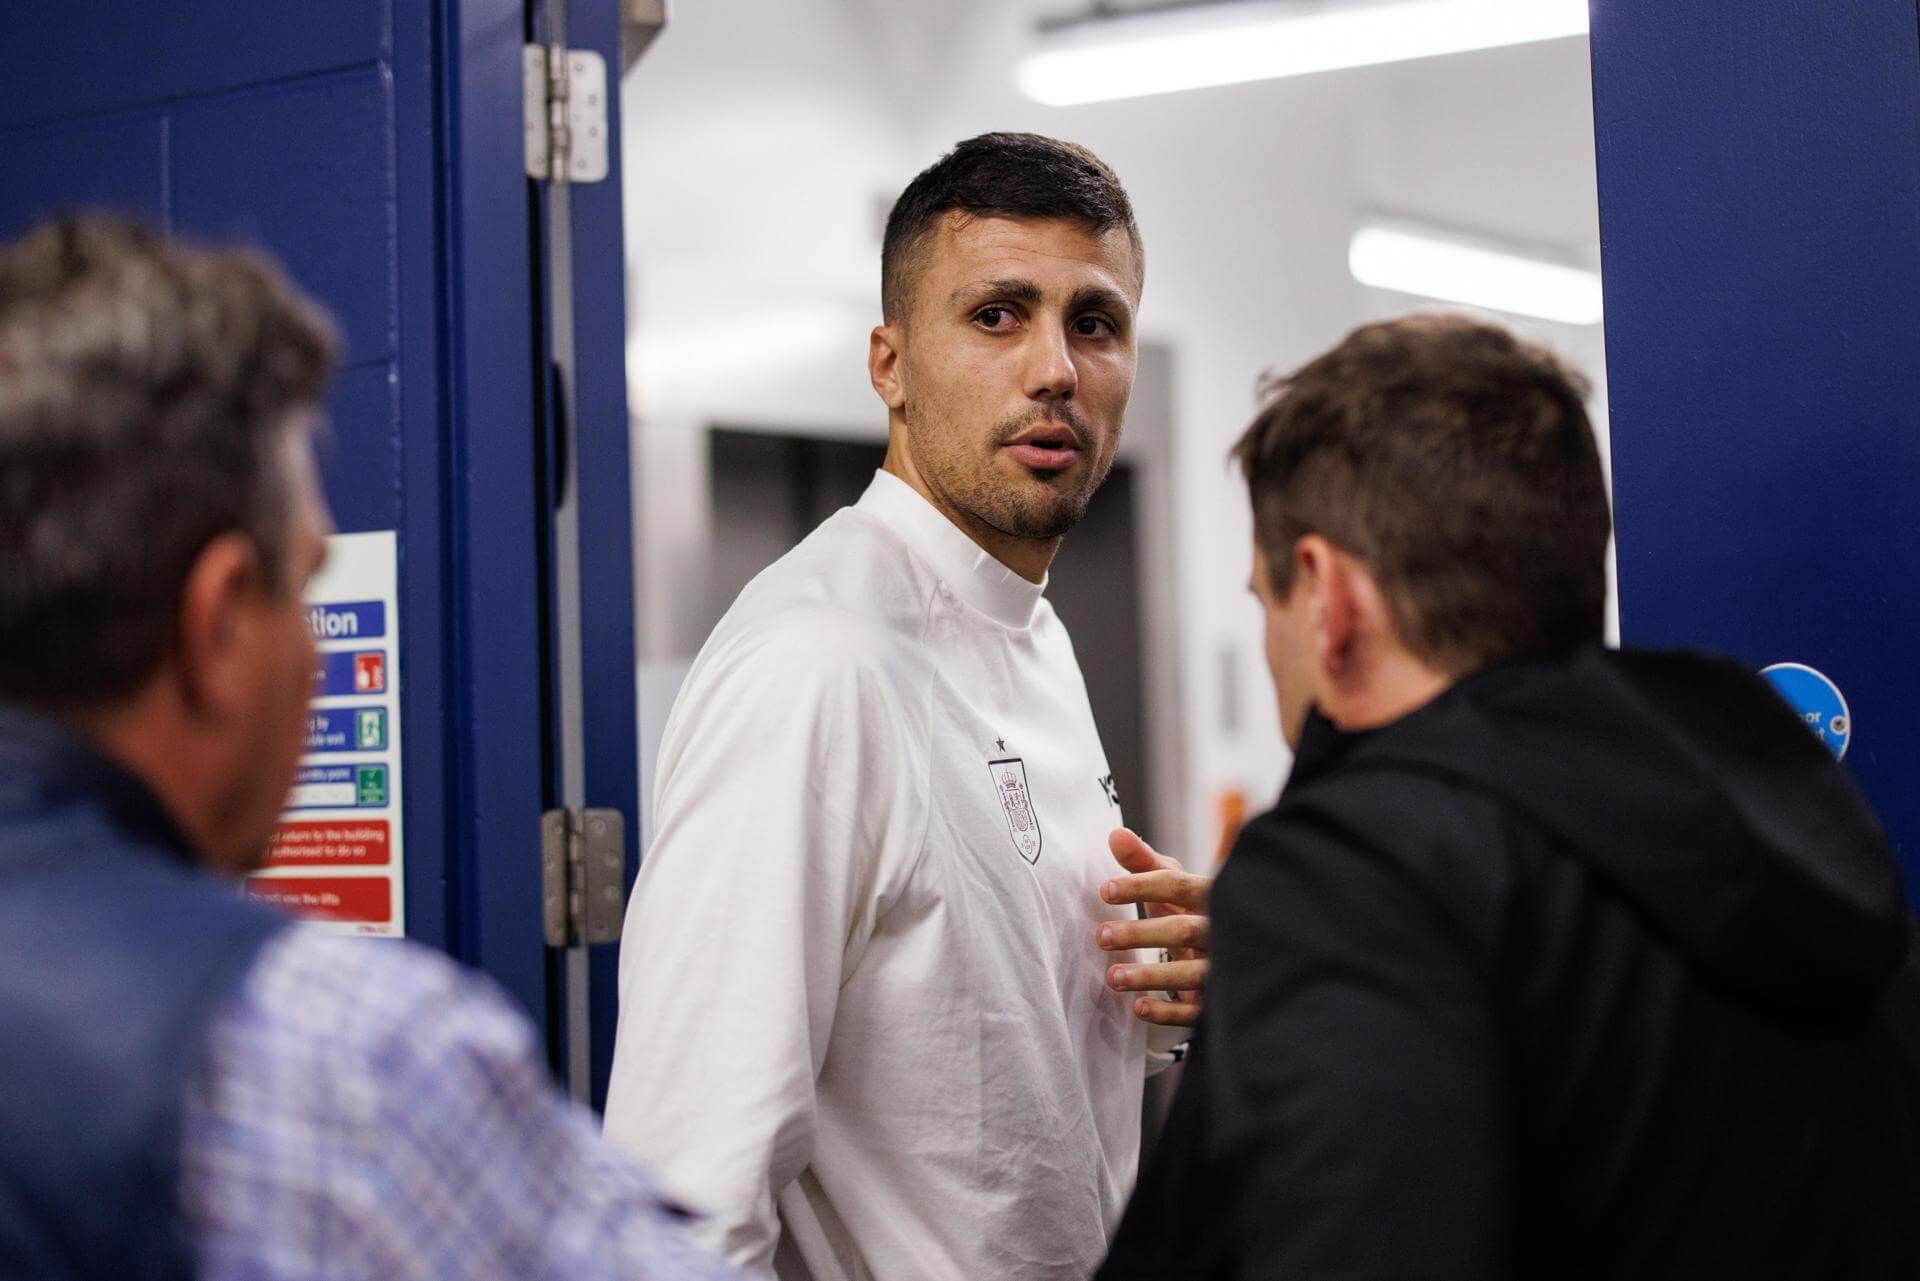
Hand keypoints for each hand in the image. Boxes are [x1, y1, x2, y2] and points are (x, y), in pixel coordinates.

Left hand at [1095, 827, 1210, 1026]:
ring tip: (1112, 977)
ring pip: (1190, 972)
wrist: (1239, 945)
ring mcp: (1223, 966)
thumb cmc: (1194, 907)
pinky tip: (1139, 1007)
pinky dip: (1167, 1011)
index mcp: (1210, 895)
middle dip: (1140, 934)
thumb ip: (1144, 861)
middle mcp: (1221, 929)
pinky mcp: (1218, 999)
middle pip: (1183, 929)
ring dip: (1150, 976)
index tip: (1104, 890)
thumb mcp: (1174, 882)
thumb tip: (1114, 835)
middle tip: (1101, 936)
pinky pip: (1196, 1010)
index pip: (1176, 886)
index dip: (1140, 886)